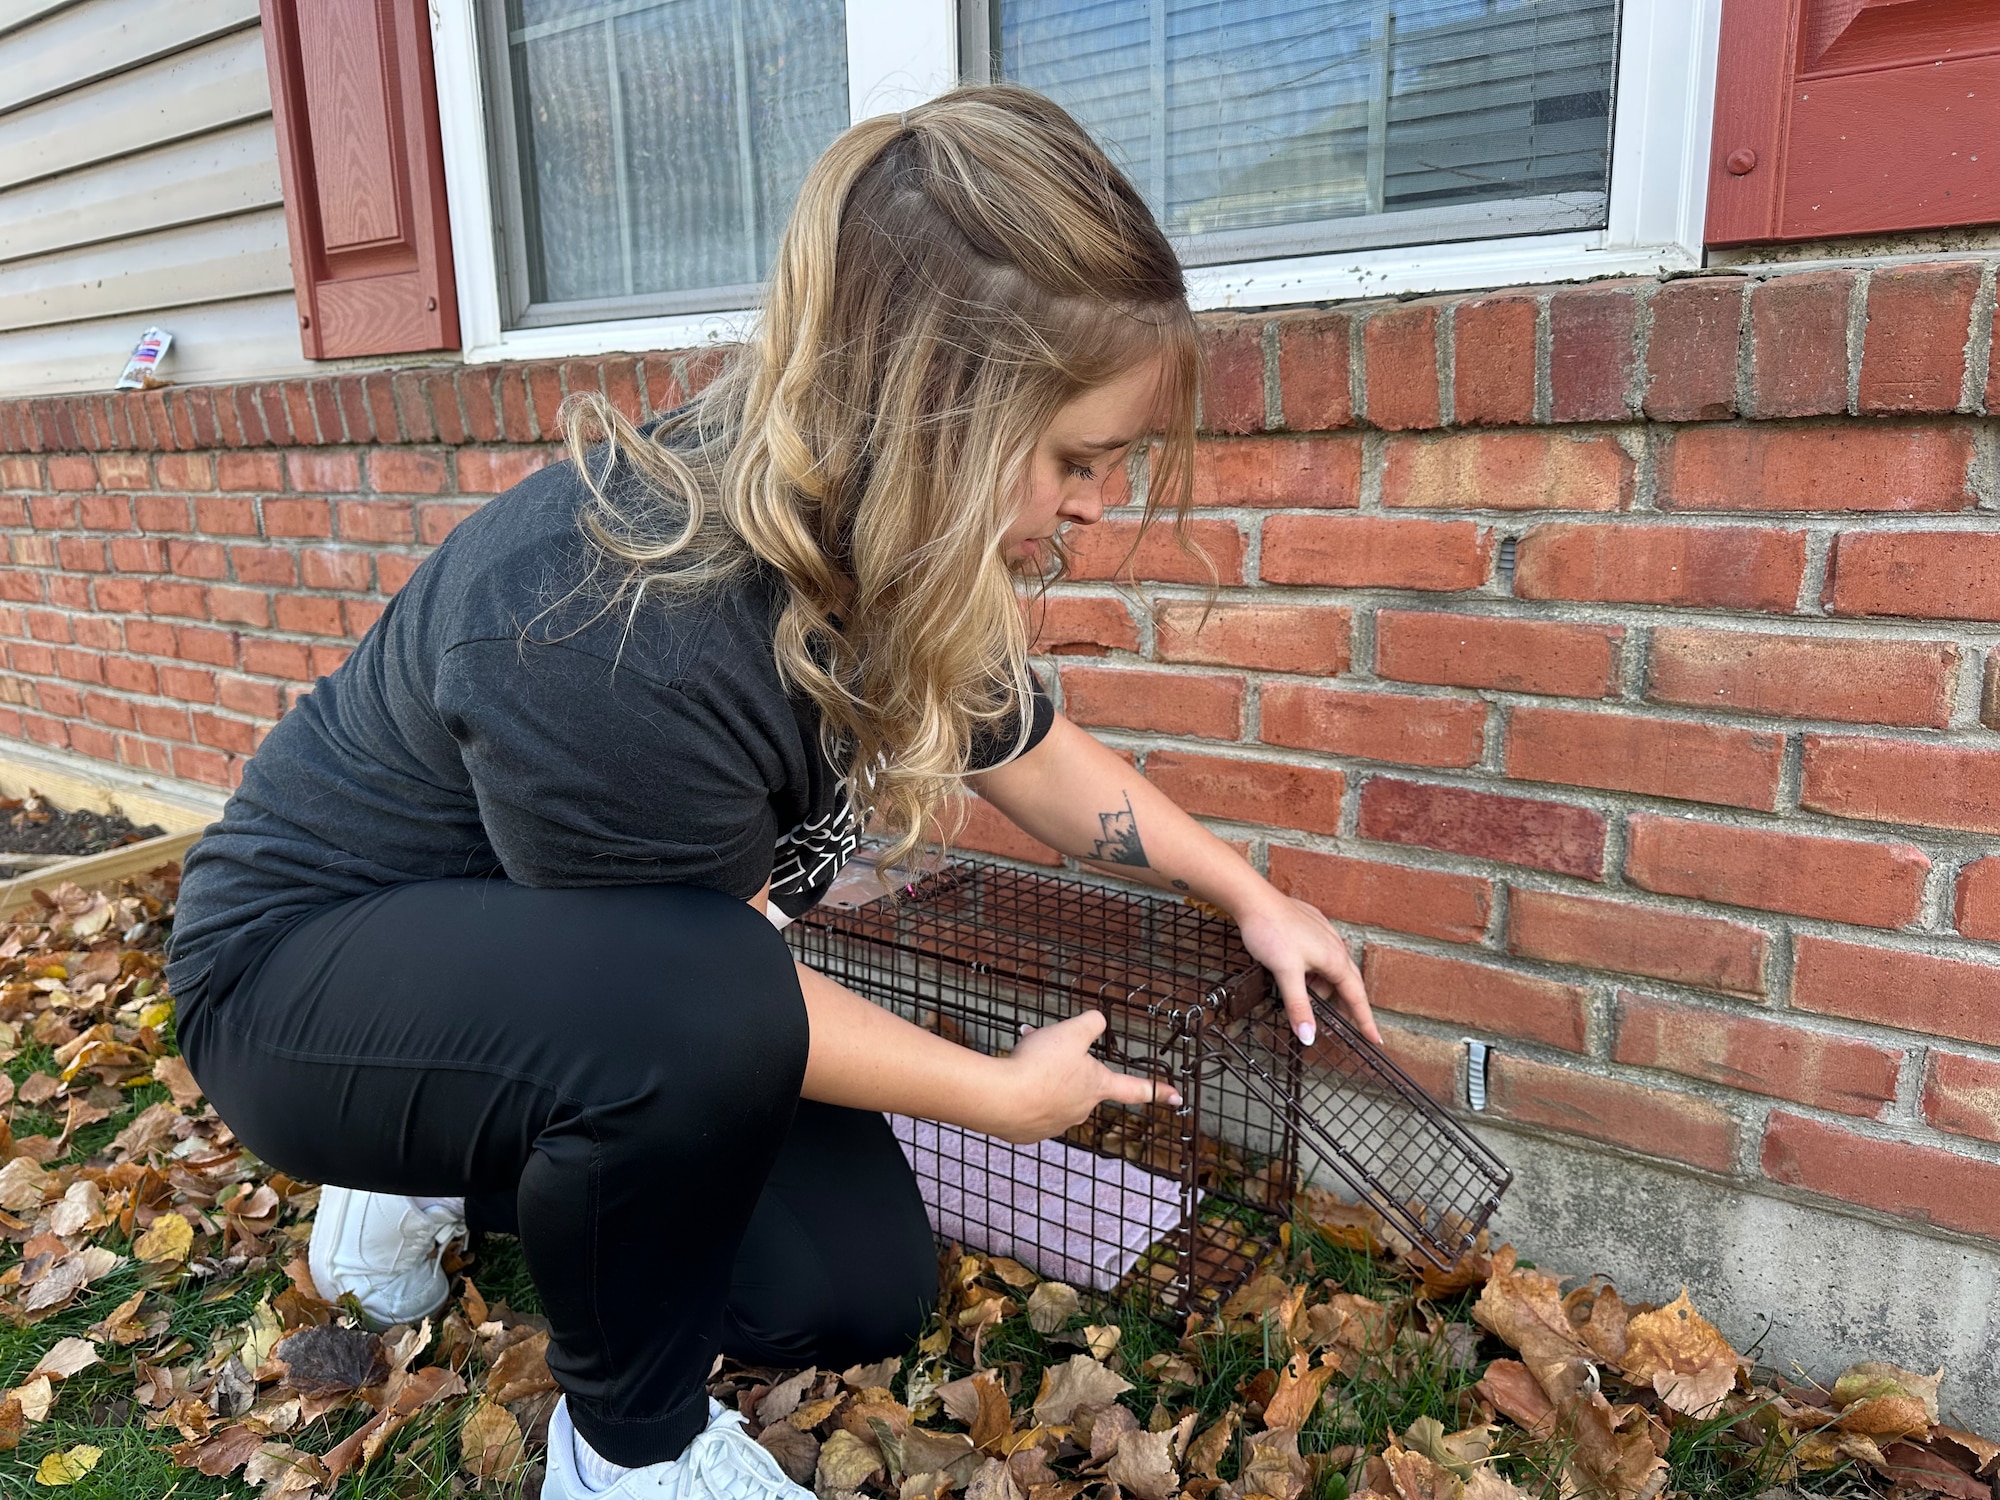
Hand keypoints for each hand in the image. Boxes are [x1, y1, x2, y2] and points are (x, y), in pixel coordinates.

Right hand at [992, 1011, 1178, 1143]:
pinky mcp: (1029, 1132)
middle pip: (1078, 1079)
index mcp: (1097, 1086)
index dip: (1157, 1089)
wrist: (1000, 1098)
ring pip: (1051, 1091)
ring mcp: (1055, 1124)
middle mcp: (1081, 1109)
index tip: (1176, 1097)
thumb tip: (1097, 1021)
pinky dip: (1021, 1091)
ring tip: (1020, 1058)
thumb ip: (1092, 1022)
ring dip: (1039, 1073)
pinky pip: (1029, 1106)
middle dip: (1062, 1061)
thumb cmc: (1039, 1066)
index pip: (1135, 1088)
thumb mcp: (1071, 1031)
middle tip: (1041, 1042)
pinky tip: (1009, 1080)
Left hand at [1233, 891, 1378, 1046]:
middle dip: (1345, 1006)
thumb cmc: (1271, 930)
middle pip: (1347, 983)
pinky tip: (1298, 975)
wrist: (1254, 899)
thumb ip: (1298, 1006)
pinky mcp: (1310, 928)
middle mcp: (1334, 947)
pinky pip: (1320, 956)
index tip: (1374, 1039)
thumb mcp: (1285, 973)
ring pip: (1330, 970)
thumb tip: (1308, 1036)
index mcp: (1335, 959)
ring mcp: (1323, 935)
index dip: (1365, 1020)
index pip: (1356, 997)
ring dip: (1323, 987)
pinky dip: (1314, 972)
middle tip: (1341, 1026)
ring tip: (1306, 999)